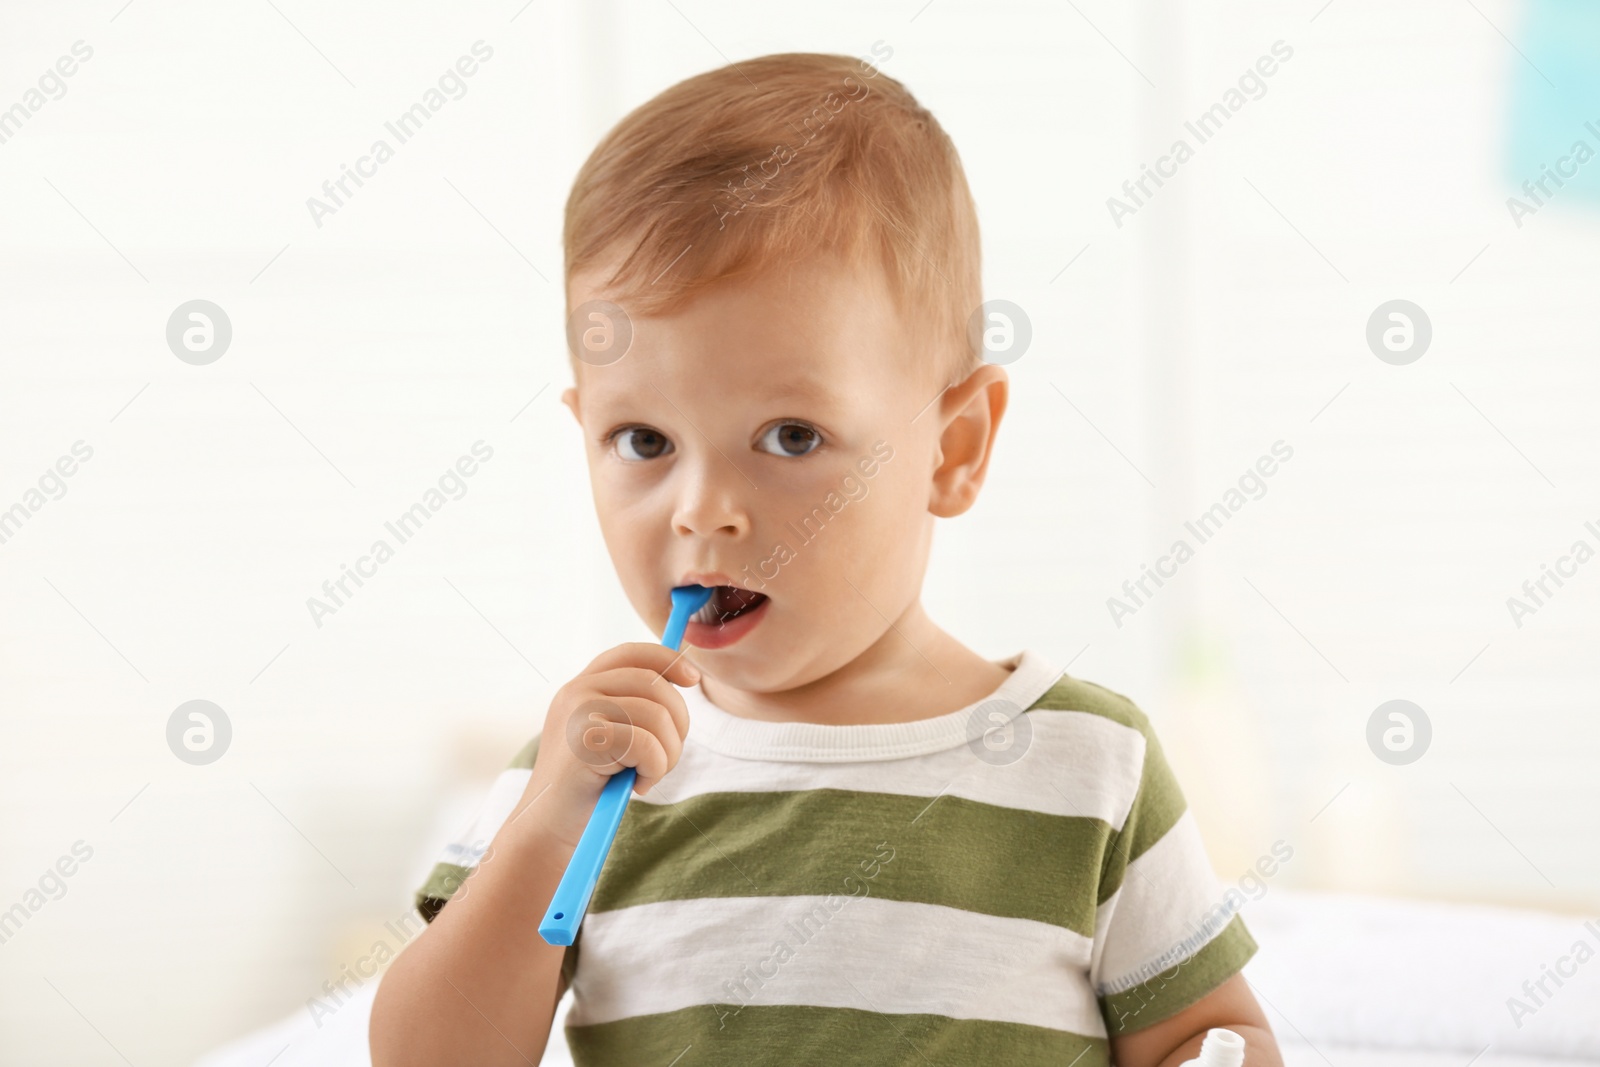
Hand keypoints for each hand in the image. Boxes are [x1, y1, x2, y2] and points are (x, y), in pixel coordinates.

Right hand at [524, 643, 699, 847]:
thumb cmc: (586, 787)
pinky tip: (636, 786)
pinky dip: (655, 770)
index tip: (693, 678)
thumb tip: (684, 676)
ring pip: (658, 715)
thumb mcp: (607, 737)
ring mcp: (579, 711)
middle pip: (655, 684)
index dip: (667, 660)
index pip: (631, 653)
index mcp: (581, 686)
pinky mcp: (586, 739)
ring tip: (647, 775)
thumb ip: (630, 707)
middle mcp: (577, 691)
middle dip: (678, 724)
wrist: (548, 828)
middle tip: (664, 759)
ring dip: (668, 754)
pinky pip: (648, 745)